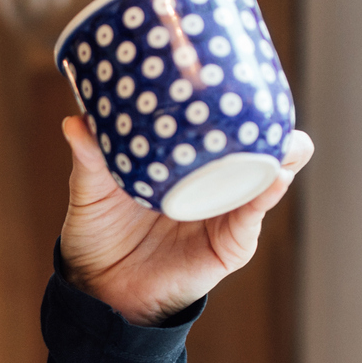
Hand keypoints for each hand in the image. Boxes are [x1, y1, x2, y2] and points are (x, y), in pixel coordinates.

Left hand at [57, 116, 315, 325]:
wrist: (98, 288)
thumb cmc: (99, 232)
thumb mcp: (92, 190)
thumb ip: (90, 158)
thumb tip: (76, 120)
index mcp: (186, 161)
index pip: (222, 126)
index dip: (240, 103)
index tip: (245, 74)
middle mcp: (213, 182)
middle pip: (260, 147)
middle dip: (274, 125)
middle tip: (270, 104)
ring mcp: (226, 212)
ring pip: (268, 178)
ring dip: (282, 156)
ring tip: (285, 141)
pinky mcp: (229, 244)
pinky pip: (252, 217)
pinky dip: (265, 197)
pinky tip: (272, 179)